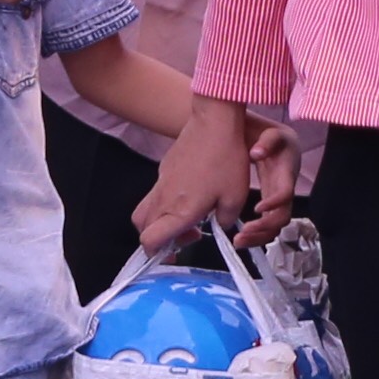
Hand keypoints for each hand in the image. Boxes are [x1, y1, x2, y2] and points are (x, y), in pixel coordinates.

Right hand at [135, 101, 255, 256]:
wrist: (215, 123)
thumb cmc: (227, 160)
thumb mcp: (236, 198)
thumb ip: (226, 220)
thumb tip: (220, 224)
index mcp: (180, 211)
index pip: (150, 241)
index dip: (156, 253)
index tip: (173, 255)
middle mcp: (165, 199)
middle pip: (142, 228)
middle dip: (158, 239)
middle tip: (183, 237)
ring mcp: (161, 183)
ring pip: (146, 211)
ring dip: (160, 222)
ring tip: (186, 218)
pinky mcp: (164, 170)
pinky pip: (156, 194)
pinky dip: (166, 203)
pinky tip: (190, 194)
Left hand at [237, 120, 302, 240]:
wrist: (265, 135)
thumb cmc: (267, 132)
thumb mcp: (271, 131)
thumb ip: (267, 141)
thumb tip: (256, 153)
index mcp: (287, 171)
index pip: (285, 193)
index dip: (274, 203)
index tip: (256, 208)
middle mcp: (285, 188)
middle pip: (282, 217)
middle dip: (264, 228)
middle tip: (242, 234)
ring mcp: (277, 198)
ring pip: (275, 226)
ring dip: (259, 237)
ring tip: (238, 242)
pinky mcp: (269, 202)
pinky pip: (267, 224)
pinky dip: (256, 234)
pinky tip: (240, 238)